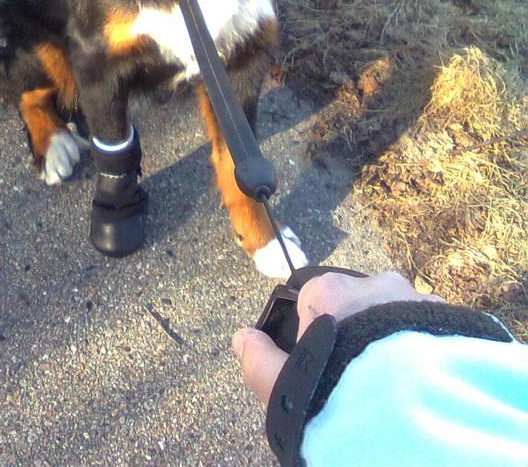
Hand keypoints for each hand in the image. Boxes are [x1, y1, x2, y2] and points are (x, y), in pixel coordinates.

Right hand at [232, 271, 444, 404]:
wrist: (415, 407)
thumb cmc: (339, 390)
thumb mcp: (283, 385)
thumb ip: (258, 360)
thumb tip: (242, 338)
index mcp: (328, 290)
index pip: (312, 302)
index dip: (312, 337)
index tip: (322, 368)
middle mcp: (372, 282)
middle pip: (356, 306)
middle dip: (356, 334)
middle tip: (358, 379)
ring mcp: (413, 295)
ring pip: (394, 315)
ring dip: (391, 340)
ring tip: (393, 381)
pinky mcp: (448, 316)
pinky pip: (428, 327)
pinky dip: (422, 347)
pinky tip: (420, 377)